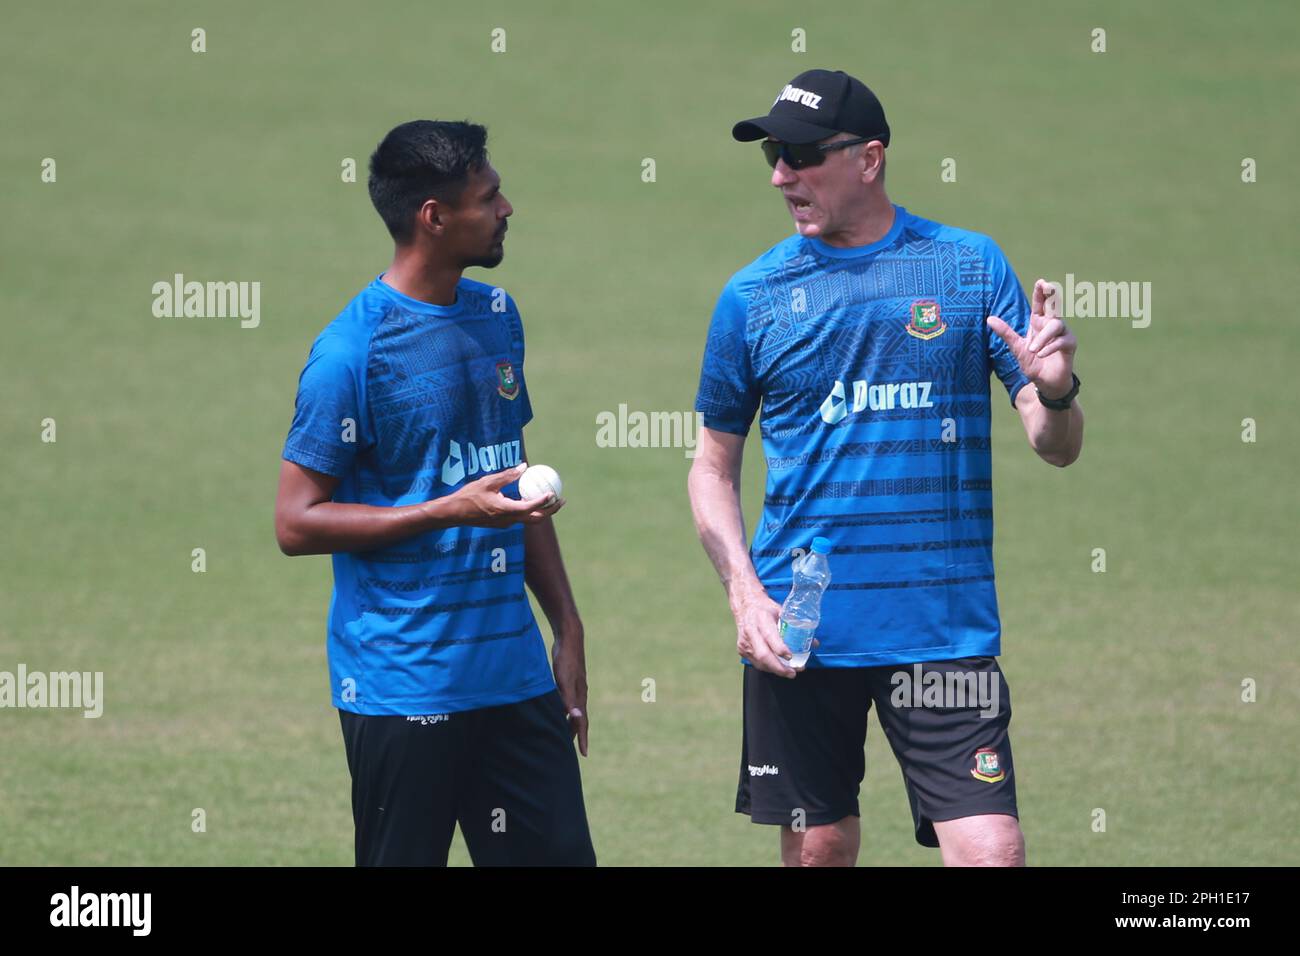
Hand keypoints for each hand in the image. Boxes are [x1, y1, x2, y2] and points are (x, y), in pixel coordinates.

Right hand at [443, 463, 563, 527]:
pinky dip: (529, 510)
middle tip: (561, 500)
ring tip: (551, 500)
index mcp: (505, 510)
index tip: (553, 493)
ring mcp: (505, 524)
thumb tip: (524, 466)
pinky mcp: (502, 524)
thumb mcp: (488, 481)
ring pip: (529, 520)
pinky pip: (520, 518)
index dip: (543, 502)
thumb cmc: (469, 495)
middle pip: (535, 519)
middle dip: (551, 511)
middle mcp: (508, 520)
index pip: (529, 507)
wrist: (454, 513)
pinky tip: (530, 499)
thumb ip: (507, 475)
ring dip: (542, 512)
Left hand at [552, 630, 588, 755]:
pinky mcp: (569, 679)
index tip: (584, 755)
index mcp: (580, 696)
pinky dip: (565, 708)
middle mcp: (580, 693)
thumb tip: (575, 717)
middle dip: (576, 734)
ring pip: (574, 709)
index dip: (583, 738)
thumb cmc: (565, 658)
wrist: (569, 636)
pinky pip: (568, 699)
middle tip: (570, 749)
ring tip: (563, 732)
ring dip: (570, 722)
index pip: (582, 722)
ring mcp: (575, 685)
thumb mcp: (565, 680)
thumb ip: (569, 699)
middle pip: (579, 718)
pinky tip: (558, 708)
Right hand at [731, 586, 808, 677]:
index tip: (791, 657)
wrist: (745, 606)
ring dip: (775, 670)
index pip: (770, 637)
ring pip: (759, 662)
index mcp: (762, 619)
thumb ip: (796, 626)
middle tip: (792, 672)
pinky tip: (777, 667)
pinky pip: (755, 663)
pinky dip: (768, 667)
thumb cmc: (765, 608)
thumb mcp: (781, 611)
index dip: (780, 649)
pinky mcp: (741, 649)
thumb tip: (814, 643)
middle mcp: (751, 631)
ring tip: (789, 672)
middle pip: (763, 655)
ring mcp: (744, 642)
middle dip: (779, 667)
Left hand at [987, 279, 1077, 397]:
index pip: (1040, 304)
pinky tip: (1041, 355)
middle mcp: (1052, 325)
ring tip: (1032, 350)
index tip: (1041, 282)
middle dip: (1052, 295)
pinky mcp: (1070, 345)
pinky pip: (1061, 341)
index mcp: (1039, 322)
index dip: (1041, 292)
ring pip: (1055, 325)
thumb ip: (1005, 333)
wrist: (1045, 382)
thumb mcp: (1016, 347)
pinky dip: (1049, 348)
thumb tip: (989, 318)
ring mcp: (1063, 334)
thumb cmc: (1033, 363)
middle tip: (1049, 287)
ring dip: (1043, 337)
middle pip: (1054, 306)